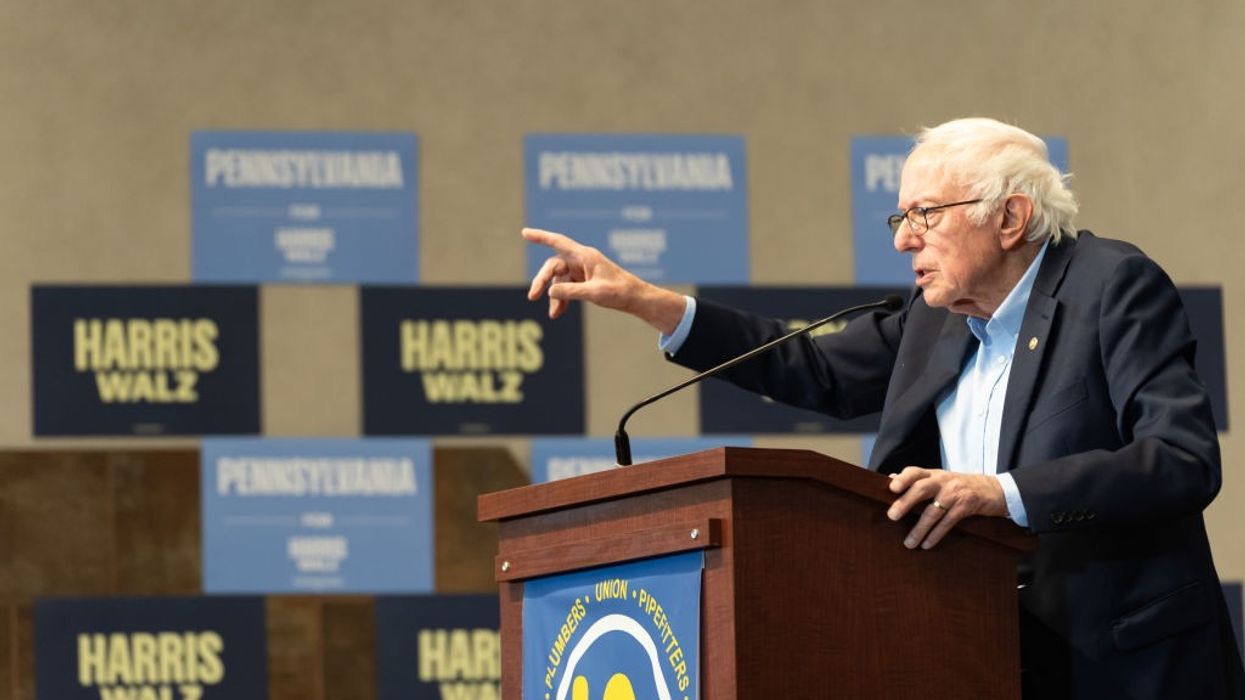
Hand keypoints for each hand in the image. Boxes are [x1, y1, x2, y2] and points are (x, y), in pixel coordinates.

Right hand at [522, 228, 684, 333]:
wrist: (635, 298)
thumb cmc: (619, 292)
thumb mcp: (594, 293)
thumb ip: (571, 291)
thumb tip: (550, 291)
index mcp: (585, 256)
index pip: (558, 242)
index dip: (541, 237)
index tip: (525, 232)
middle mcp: (581, 260)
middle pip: (553, 266)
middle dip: (542, 281)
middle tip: (532, 296)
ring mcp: (582, 270)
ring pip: (559, 281)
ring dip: (554, 297)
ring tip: (554, 315)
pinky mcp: (584, 280)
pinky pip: (566, 287)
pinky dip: (562, 299)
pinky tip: (558, 313)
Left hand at [885, 467, 1007, 549]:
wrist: (994, 490)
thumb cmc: (960, 485)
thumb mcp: (940, 479)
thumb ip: (917, 479)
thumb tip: (891, 479)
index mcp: (933, 474)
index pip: (915, 471)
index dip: (903, 478)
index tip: (891, 488)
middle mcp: (943, 481)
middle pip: (921, 488)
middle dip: (905, 502)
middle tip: (892, 516)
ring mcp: (955, 493)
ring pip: (933, 510)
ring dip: (920, 528)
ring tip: (908, 543)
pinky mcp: (966, 506)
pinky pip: (948, 522)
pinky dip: (936, 534)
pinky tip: (926, 544)